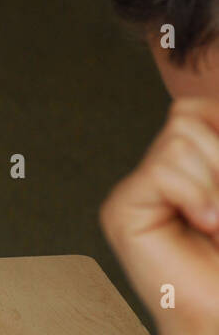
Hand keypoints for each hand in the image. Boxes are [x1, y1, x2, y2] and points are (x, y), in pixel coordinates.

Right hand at [100, 98, 218, 334]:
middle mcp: (156, 176)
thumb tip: (214, 118)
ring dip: (212, 181)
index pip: (195, 110)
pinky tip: (201, 224)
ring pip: (179, 139)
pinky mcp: (123, 211)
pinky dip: (195, 195)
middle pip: (187, 116)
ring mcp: (136, 192)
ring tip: (215, 222)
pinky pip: (163, 170)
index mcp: (186, 171)